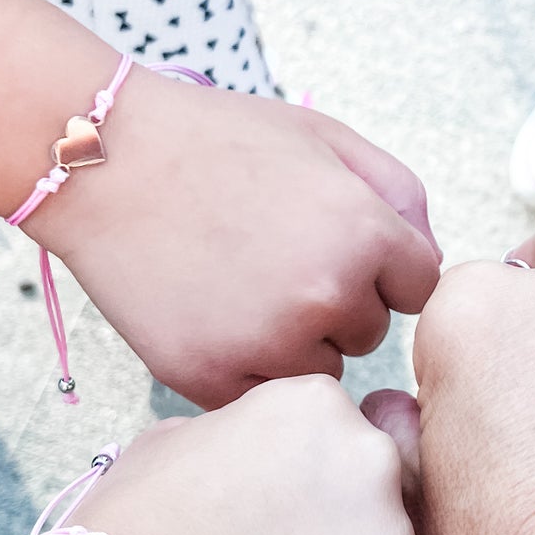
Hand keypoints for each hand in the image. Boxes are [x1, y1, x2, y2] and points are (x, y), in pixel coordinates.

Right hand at [41, 70, 441, 405]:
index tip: (331, 242)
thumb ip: (401, 196)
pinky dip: (242, 366)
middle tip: (271, 256)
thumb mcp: (326, 139)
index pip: (419, 289)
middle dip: (335, 304)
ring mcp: (266, 344)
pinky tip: (210, 312)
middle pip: (370, 333)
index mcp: (365, 234)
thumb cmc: (219, 142)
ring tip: (237, 283)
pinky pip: (261, 395)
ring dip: (292, 340)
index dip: (379, 265)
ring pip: (320, 370)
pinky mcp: (210, 379)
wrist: (105, 161)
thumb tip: (429, 262)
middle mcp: (325, 296)